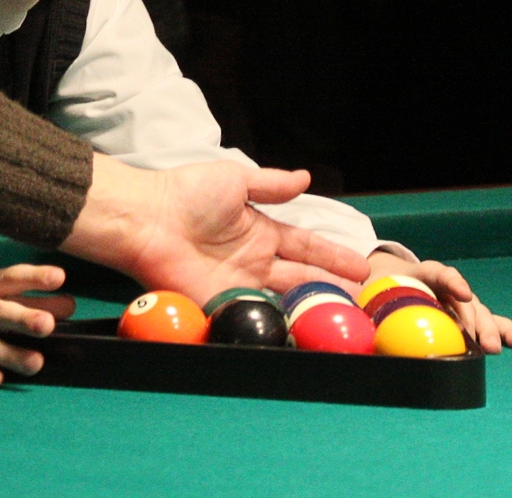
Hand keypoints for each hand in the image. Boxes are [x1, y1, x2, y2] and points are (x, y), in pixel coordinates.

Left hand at [65, 156, 369, 304]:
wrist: (147, 217)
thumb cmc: (186, 192)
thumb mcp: (234, 180)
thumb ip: (270, 184)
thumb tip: (305, 178)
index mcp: (261, 232)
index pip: (307, 247)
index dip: (334, 256)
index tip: (363, 268)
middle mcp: (255, 262)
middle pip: (302, 278)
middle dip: (332, 289)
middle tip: (364, 304)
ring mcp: (239, 285)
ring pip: (284, 300)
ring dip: (312, 309)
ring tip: (345, 320)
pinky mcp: (221, 304)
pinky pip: (254, 315)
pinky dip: (277, 323)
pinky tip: (301, 332)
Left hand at [365, 251, 511, 353]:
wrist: (381, 279)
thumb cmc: (370, 288)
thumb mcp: (361, 293)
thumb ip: (358, 305)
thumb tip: (346, 311)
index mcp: (416, 274)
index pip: (436, 273)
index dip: (451, 281)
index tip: (462, 293)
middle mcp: (441, 286)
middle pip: (462, 300)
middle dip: (475, 320)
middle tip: (482, 343)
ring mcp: (455, 300)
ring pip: (477, 311)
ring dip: (490, 329)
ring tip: (497, 348)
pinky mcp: (464, 315)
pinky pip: (485, 322)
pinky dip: (502, 330)